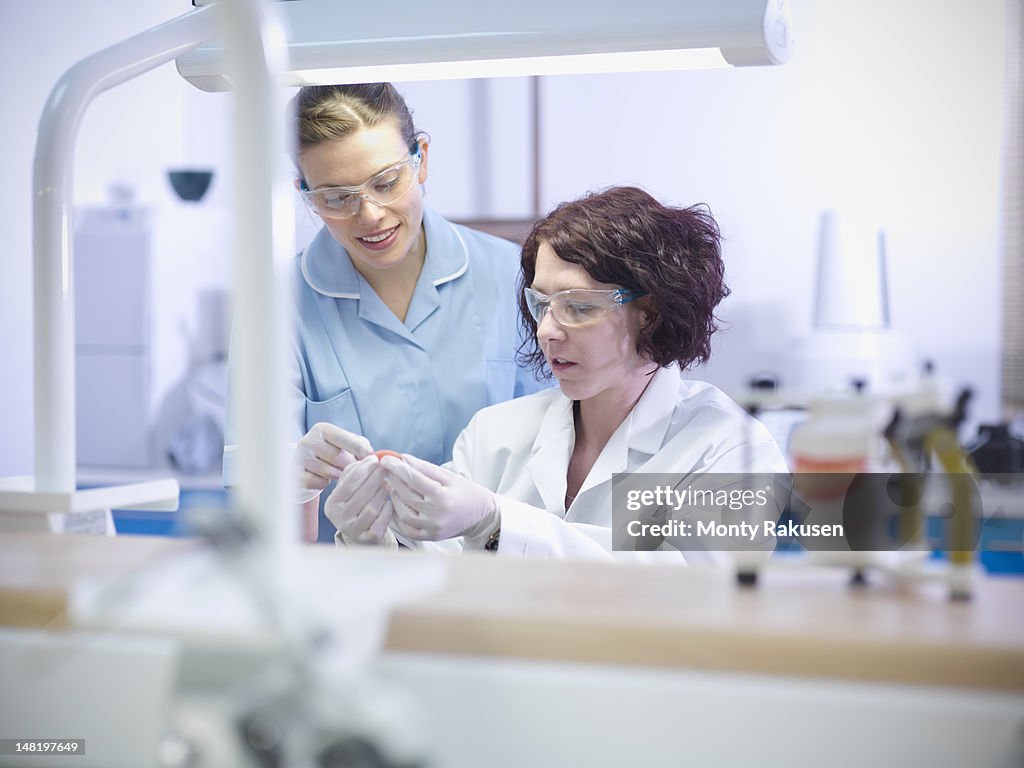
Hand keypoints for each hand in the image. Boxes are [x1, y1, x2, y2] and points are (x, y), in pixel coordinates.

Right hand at [296, 422, 372, 498]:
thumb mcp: (344, 443)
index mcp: (322, 429)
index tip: (371, 458)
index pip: (346, 439)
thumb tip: (372, 454)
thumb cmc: (330, 453)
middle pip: (339, 457)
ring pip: (329, 472)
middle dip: (350, 466)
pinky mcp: (296, 475)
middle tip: (354, 469)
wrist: (305, 467)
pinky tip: (323, 479)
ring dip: (338, 475)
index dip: (361, 449)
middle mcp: (308, 441)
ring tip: (337, 473)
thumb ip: (359, 444)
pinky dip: (325, 483)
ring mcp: (300, 459)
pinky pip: (319, 483)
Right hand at [323, 455, 395, 546]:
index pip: (348, 483)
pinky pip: (381, 519)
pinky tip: (390, 502)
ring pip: (372, 506)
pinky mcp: (368, 539)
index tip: (375, 459)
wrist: (362, 534)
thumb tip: (368, 457)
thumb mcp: (350, 489)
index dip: (363, 469)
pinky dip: (388, 509)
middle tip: (386, 468)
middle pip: (362, 494)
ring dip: (383, 493)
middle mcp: (339, 518)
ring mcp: (353, 530)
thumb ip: (355, 472)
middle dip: (376, 478)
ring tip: (388, 484)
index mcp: (332, 504)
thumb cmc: (356, 504)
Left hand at [382, 454, 498, 542]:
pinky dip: (397, 515)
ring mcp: (431, 528)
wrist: (481, 516)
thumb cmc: (467, 493)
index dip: (397, 467)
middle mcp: (436, 515)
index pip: (414, 479)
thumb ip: (425, 468)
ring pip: (402, 512)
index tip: (386, 459)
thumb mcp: (449, 476)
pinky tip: (397, 503)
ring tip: (394, 485)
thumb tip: (403, 458)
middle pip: (406, 494)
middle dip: (394, 479)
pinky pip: (405, 528)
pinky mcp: (429, 537)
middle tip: (388, 469)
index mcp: (443, 497)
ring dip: (394, 497)